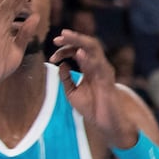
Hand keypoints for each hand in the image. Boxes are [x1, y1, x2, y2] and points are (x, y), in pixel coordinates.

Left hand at [51, 31, 137, 147]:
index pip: (78, 50)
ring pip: (93, 48)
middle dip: (73, 38)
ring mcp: (104, 70)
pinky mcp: (107, 79)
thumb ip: (66, 78)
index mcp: (90, 67)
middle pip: (87, 44)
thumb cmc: (92, 108)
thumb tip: (61, 64)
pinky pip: (98, 64)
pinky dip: (87, 57)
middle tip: (58, 37)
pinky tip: (78, 53)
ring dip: (79, 41)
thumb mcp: (72, 92)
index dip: (65, 48)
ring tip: (66, 36)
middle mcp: (98, 65)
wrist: (105, 122)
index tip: (52, 52)